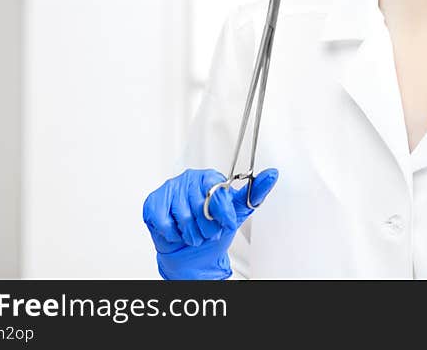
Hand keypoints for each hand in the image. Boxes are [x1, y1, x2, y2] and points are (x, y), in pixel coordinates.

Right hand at [142, 167, 277, 279]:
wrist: (190, 252)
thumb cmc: (212, 229)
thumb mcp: (237, 213)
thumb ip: (255, 193)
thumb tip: (272, 174)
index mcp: (210, 177)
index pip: (217, 191)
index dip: (223, 213)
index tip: (226, 224)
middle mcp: (189, 178)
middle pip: (200, 207)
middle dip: (207, 228)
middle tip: (207, 231)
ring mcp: (170, 188)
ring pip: (184, 217)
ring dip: (192, 234)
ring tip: (193, 233)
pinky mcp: (153, 202)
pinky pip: (166, 223)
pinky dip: (174, 234)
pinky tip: (177, 231)